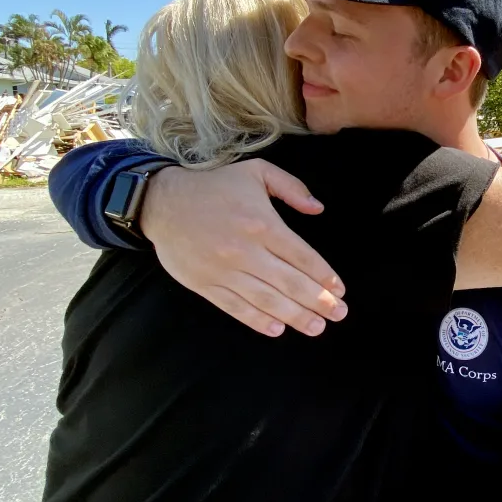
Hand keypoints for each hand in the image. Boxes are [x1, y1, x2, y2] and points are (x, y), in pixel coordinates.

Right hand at [140, 160, 345, 336]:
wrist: (162, 202)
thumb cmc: (214, 186)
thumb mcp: (257, 172)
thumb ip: (291, 187)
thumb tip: (318, 208)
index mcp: (261, 223)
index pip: (302, 256)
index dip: (324, 275)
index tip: (339, 290)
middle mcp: (245, 250)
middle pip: (289, 282)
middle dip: (318, 301)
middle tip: (339, 314)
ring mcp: (224, 270)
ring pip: (266, 299)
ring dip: (294, 316)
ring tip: (316, 328)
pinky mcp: (205, 284)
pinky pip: (236, 307)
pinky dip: (257, 321)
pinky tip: (277, 329)